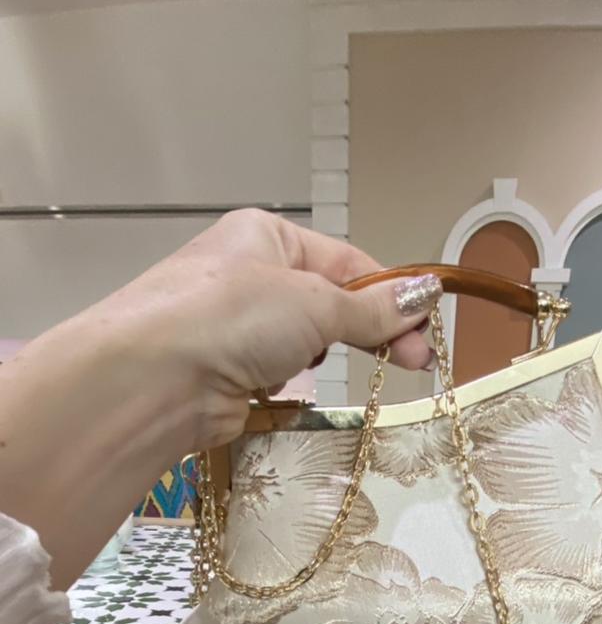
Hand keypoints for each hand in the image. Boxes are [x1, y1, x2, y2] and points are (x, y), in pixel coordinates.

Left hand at [0, 210, 443, 590]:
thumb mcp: (317, 302)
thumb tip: (425, 296)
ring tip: (320, 368)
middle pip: (329, 303)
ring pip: (304, 342)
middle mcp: (249, 274)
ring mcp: (234, 326)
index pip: (348, 263)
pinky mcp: (226, 373)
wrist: (155, 379)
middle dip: (367, 332)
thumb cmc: (235, 317)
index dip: (391, 297)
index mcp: (267, 236)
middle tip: (412, 364)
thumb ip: (373, 308)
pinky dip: (289, 383)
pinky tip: (284, 388)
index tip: (425, 333)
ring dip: (319, 356)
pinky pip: (277, 376)